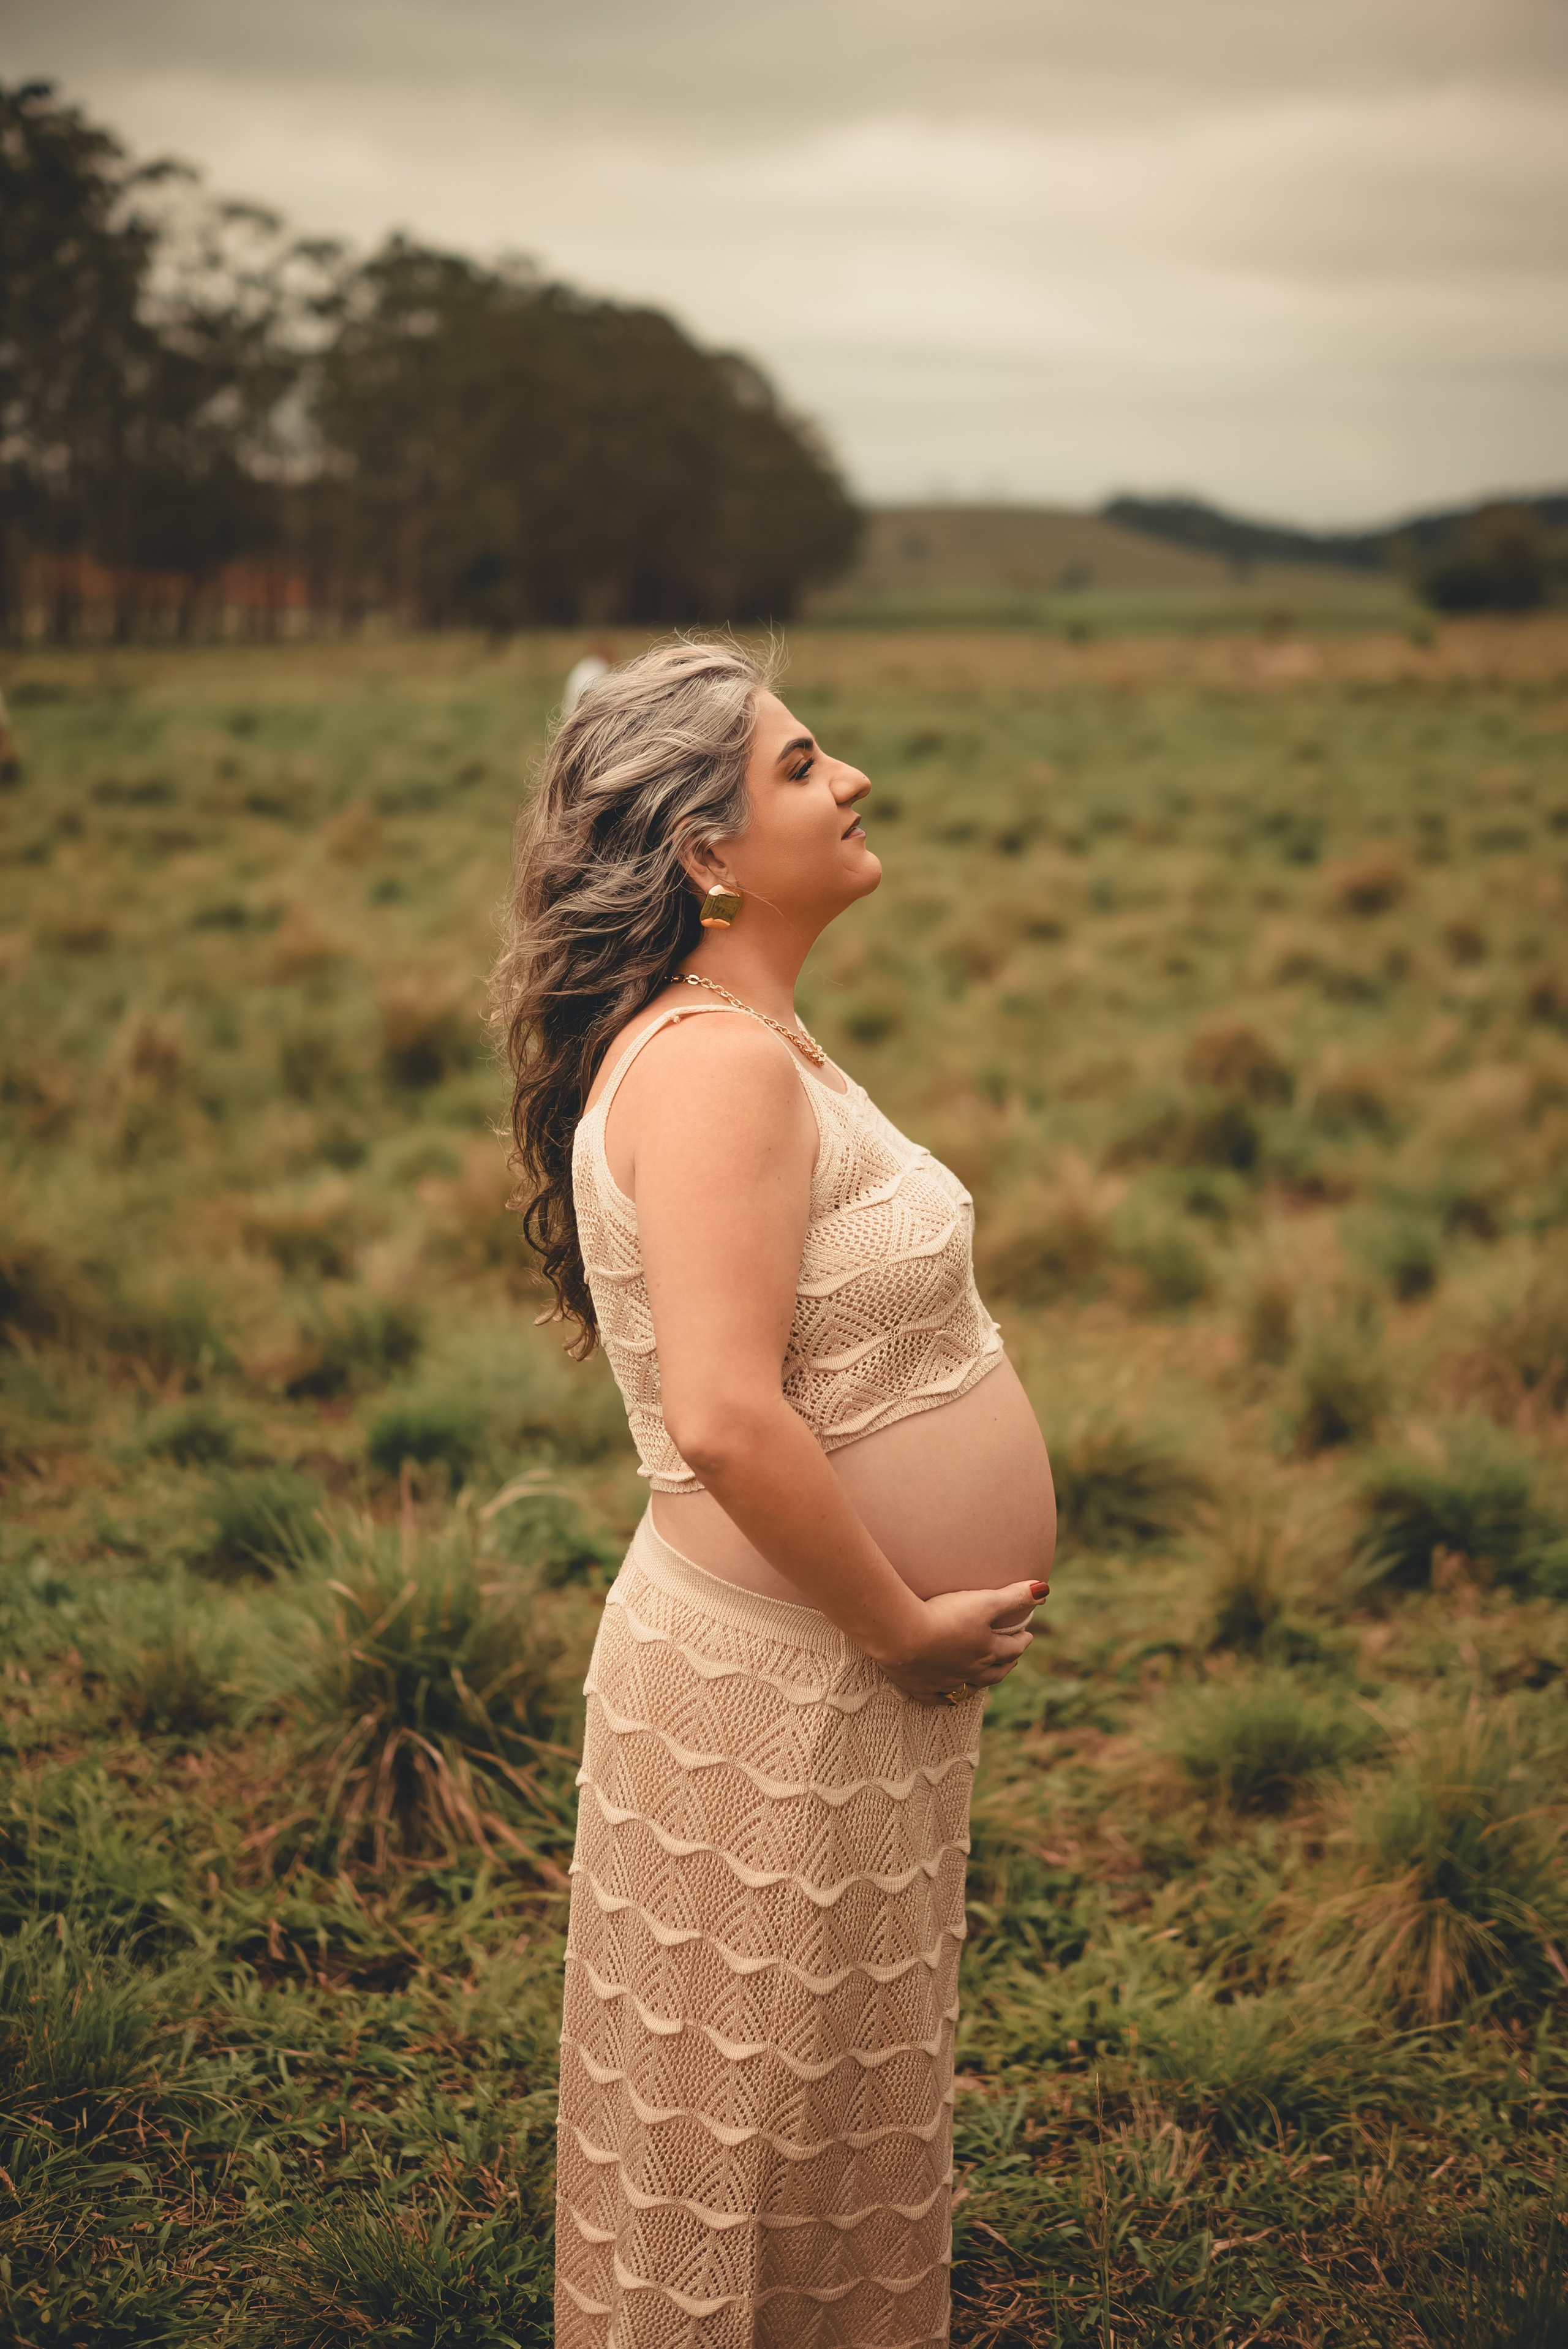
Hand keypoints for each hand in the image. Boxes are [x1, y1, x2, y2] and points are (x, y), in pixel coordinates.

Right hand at [872, 1579, 1048, 1705]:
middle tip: (1013, 1657)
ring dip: (981, 1682)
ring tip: (986, 1678)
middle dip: (1007, 1663)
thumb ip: (1013, 1596)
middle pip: (995, 1671)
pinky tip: (947, 1694)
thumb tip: (1044, 1589)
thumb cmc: (945, 1616)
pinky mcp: (921, 1687)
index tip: (1027, 1635)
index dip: (1022, 1640)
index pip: (1012, 1648)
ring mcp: (945, 1681)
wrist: (902, 1636)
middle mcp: (970, 1670)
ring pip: (969, 1686)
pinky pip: (937, 1697)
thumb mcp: (984, 1601)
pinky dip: (946, 1696)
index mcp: (987, 1650)